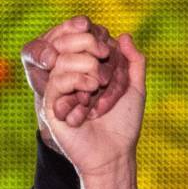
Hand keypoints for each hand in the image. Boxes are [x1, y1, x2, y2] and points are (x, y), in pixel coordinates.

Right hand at [26, 22, 144, 188]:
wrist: (114, 154)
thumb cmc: (124, 125)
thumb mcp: (135, 90)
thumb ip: (134, 62)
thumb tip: (123, 35)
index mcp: (88, 70)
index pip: (86, 39)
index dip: (98, 41)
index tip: (111, 54)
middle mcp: (72, 76)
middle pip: (73, 44)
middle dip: (93, 51)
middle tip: (105, 72)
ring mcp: (60, 89)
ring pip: (64, 59)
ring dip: (87, 69)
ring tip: (98, 87)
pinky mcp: (52, 103)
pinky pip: (58, 80)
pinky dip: (77, 83)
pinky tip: (88, 97)